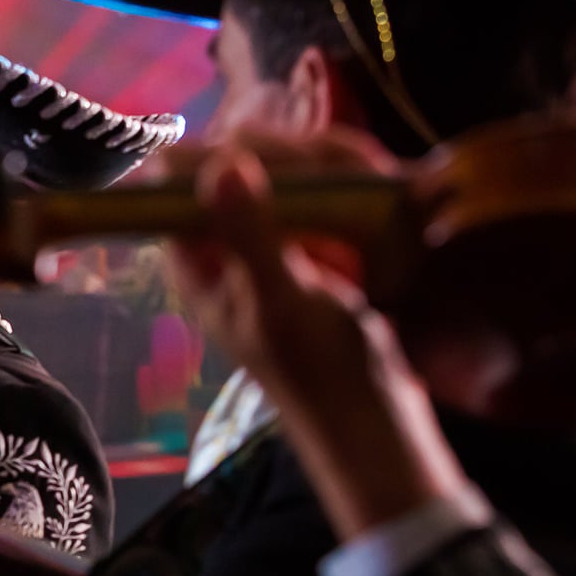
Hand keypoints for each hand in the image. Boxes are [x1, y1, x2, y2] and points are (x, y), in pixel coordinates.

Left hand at [161, 134, 468, 538]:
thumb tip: (224, 163)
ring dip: (334, 165)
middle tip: (363, 166)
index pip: (187, 178)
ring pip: (286, 169)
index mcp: (195, 258)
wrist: (378, 423)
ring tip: (383, 177)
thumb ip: (251, 234)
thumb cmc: (321, 373)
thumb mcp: (282, 303)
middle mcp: (223, 243)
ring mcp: (269, 239)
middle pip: (242, 162)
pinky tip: (388, 184)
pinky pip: (321, 189)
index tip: (292, 153)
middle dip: (300, 157)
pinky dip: (352, 183)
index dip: (232, 152)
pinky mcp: (312, 242)